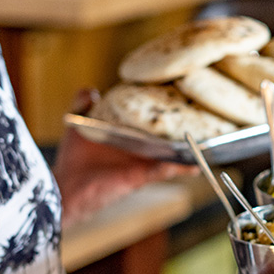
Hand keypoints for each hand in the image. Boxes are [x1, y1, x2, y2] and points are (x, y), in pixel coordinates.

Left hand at [53, 89, 193, 227]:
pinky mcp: (139, 176)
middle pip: (166, 139)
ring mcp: (141, 163)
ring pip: (170, 156)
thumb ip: (83, 104)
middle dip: (184, 132)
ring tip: (207, 143)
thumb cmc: (74, 157)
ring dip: (187, 151)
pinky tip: (192, 165)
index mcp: (128, 136)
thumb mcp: (78, 123)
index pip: (149, 123)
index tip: (179, 100)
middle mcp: (138, 149)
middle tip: (204, 120)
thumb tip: (91, 89)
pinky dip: (176, 168)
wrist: (66, 184)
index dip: (162, 113)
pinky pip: (162, 172)